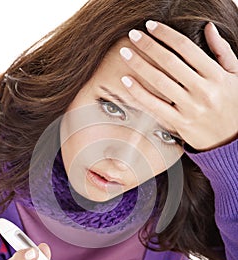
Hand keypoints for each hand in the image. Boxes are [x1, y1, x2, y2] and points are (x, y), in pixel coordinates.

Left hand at [120, 21, 237, 150]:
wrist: (232, 140)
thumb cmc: (233, 105)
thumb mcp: (235, 75)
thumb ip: (221, 51)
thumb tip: (208, 27)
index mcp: (216, 76)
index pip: (186, 48)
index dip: (166, 35)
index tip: (151, 26)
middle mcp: (203, 91)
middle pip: (170, 62)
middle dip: (149, 46)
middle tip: (133, 35)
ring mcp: (190, 108)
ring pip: (160, 82)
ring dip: (139, 65)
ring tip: (125, 53)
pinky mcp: (180, 123)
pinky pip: (155, 106)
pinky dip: (139, 93)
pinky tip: (126, 81)